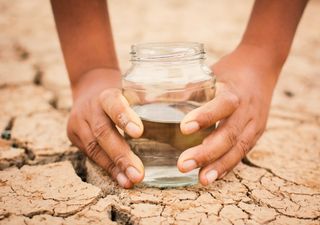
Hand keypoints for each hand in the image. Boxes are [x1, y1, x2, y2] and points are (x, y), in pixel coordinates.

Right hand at [67, 68, 143, 187]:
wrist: (89, 89)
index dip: (124, 117)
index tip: (139, 132)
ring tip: (130, 181)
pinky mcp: (74, 136)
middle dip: (121, 155)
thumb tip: (181, 118)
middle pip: (103, 132)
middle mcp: (90, 108)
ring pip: (94, 148)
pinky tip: (121, 179)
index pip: (113, 104)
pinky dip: (108, 168)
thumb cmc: (120, 94)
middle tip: (138, 173)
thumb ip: (149, 102)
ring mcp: (79, 123)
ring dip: (114, 168)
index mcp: (106, 94)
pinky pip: (91, 155)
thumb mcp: (131, 91)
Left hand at [177, 45, 279, 184]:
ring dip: (218, 166)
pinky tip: (213, 176)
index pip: (222, 105)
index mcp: (234, 91)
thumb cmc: (229, 71)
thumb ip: (189, 88)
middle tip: (183, 164)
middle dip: (206, 152)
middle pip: (229, 135)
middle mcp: (247, 110)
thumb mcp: (210, 73)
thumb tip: (153, 99)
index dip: (205, 117)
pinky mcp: (256, 133)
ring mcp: (255, 124)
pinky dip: (228, 165)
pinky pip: (242, 152)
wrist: (261, 68)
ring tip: (201, 179)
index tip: (183, 128)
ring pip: (238, 149)